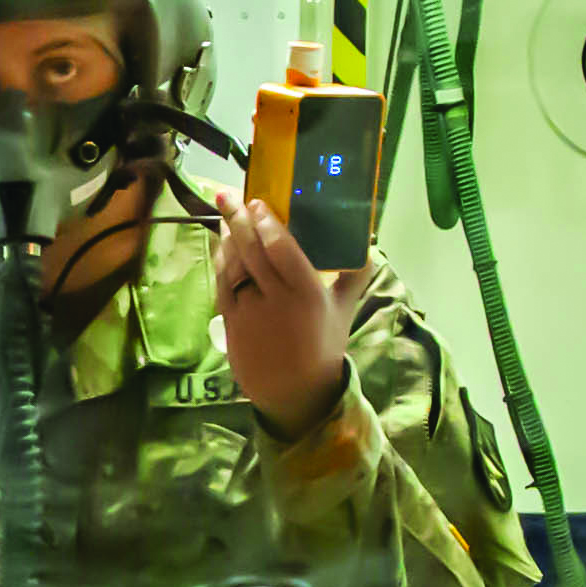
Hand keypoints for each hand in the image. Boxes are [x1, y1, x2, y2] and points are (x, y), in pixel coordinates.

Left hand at [213, 197, 363, 437]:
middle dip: (239, 219)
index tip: (260, 203)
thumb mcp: (344, 310)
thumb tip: (364, 245)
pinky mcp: (230, 321)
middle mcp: (276, 300)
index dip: (267, 223)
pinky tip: (222, 244)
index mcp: (307, 294)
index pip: (283, 250)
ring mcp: (250, 311)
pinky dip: (220, 261)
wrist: (294, 392)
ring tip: (226, 214)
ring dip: (227, 237)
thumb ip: (355, 275)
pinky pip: (222, 283)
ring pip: (233, 265)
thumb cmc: (322, 346)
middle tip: (230, 194)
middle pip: (253, 251)